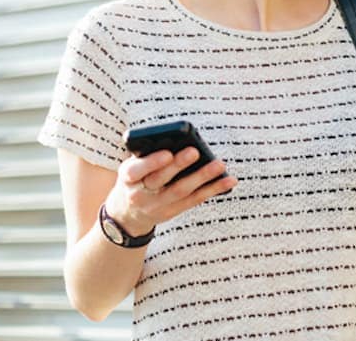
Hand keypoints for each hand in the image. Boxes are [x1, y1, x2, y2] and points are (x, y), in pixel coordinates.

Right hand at [105, 147, 236, 236]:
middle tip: (195, 151)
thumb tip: (176, 139)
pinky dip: (213, 189)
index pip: (137, 170)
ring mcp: (158, 206)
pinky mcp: (173, 212)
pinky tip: (228, 180)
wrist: (127, 215)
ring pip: (182, 191)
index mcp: (128, 178)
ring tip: (219, 164)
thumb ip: (147, 155)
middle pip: (162, 180)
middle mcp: (141, 194)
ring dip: (203, 178)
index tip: (168, 153)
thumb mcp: (131, 167)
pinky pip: (195, 200)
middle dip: (179, 165)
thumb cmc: (134, 179)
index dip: (152, 163)